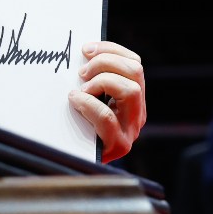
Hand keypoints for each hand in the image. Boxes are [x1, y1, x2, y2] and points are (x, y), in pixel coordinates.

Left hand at [68, 40, 146, 161]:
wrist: (75, 165)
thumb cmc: (78, 129)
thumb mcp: (89, 101)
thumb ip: (92, 82)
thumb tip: (81, 55)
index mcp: (134, 99)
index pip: (134, 64)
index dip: (111, 50)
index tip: (87, 49)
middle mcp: (138, 113)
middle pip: (136, 72)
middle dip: (106, 63)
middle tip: (82, 71)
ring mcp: (130, 130)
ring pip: (131, 90)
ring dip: (101, 82)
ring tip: (81, 89)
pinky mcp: (118, 146)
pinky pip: (108, 117)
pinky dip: (89, 104)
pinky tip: (75, 100)